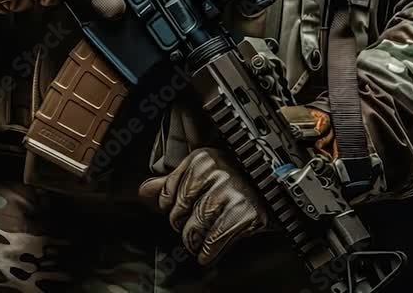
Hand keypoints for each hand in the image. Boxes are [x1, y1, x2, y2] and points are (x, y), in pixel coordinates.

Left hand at [139, 147, 266, 265]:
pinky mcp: (245, 213)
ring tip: (200, 240)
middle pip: (180, 214)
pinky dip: (208, 252)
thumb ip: (171, 182)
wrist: (268, 185)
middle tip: (192, 228)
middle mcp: (216, 172)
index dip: (172, 209)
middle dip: (183, 227)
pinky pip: (214, 241)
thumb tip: (144, 191)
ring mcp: (231, 192)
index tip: (181, 213)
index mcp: (201, 160)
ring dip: (195, 241)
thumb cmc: (231, 179)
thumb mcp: (200, 173)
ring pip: (195, 228)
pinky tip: (207, 252)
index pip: (168, 194)